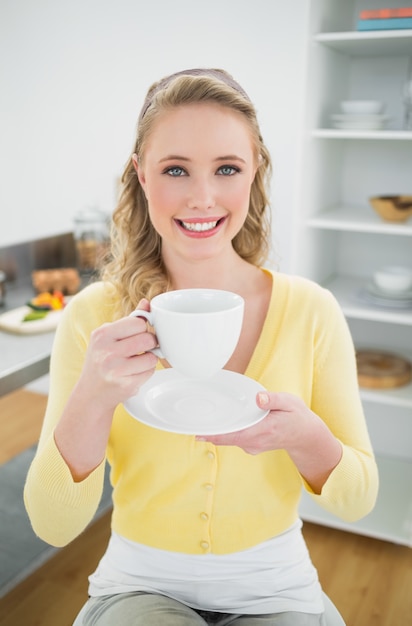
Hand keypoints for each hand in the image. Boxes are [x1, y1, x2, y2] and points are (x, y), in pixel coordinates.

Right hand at [78, 298, 158, 409]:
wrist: (91, 393)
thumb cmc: (102, 360)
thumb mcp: (109, 337)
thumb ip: (129, 320)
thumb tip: (147, 303)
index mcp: (102, 335)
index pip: (138, 323)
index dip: (142, 328)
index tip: (138, 335)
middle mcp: (107, 352)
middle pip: (148, 339)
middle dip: (149, 343)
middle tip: (140, 349)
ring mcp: (116, 370)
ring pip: (152, 357)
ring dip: (148, 359)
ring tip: (135, 362)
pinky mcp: (126, 385)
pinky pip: (150, 372)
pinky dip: (146, 372)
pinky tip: (133, 374)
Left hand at [196, 391, 341, 492]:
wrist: (307, 437)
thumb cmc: (297, 418)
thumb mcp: (290, 404)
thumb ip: (273, 400)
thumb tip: (258, 398)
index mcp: (262, 430)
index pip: (233, 434)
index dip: (215, 434)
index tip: (198, 432)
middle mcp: (254, 441)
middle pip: (226, 438)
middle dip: (209, 432)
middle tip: (191, 424)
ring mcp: (252, 445)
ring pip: (229, 439)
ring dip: (216, 431)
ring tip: (201, 420)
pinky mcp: (251, 445)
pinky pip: (234, 438)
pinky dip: (225, 432)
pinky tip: (219, 422)